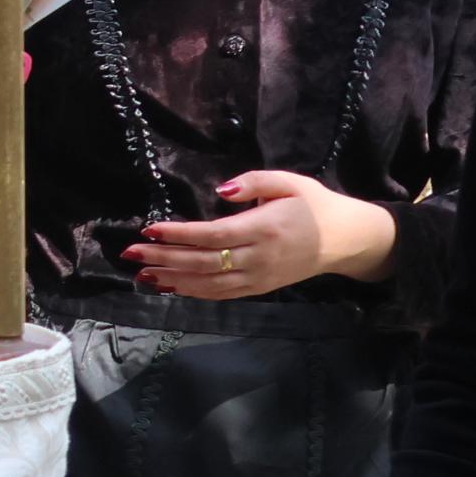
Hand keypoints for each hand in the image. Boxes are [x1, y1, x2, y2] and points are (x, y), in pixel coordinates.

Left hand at [127, 169, 395, 296]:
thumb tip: (220, 190)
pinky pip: (221, 294)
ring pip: (209, 284)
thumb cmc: (314, 205)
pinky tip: (169, 286)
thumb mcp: (290, 182)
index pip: (213, 236)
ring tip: (141, 273)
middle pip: (204, 262)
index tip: (150, 230)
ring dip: (172, 279)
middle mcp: (259, 258)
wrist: (346, 241)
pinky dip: (193, 292)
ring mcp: (259, 278)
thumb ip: (254, 183)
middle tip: (130, 254)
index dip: (179, 235)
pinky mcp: (260, 289)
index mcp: (264, 229)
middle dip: (164, 259)